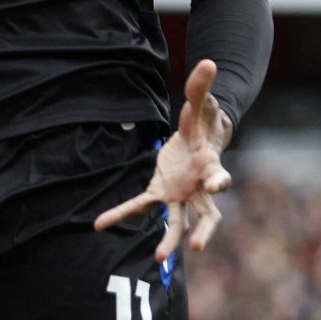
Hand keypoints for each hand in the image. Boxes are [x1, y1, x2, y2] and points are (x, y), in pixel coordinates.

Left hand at [95, 59, 233, 261]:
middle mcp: (200, 188)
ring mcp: (181, 193)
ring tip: (158, 259)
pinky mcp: (161, 191)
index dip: (219, 183)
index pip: (220, 178)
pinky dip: (121, 213)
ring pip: (179, 221)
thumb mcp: (200, 103)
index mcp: (212, 166)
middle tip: (198, 247)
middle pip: (208, 214)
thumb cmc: (203, 120)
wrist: (200, 134)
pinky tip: (100, 224)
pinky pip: (141, 205)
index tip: (216, 188)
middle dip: (205, 231)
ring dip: (170, 240)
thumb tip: (208, 60)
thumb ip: (201, 87)